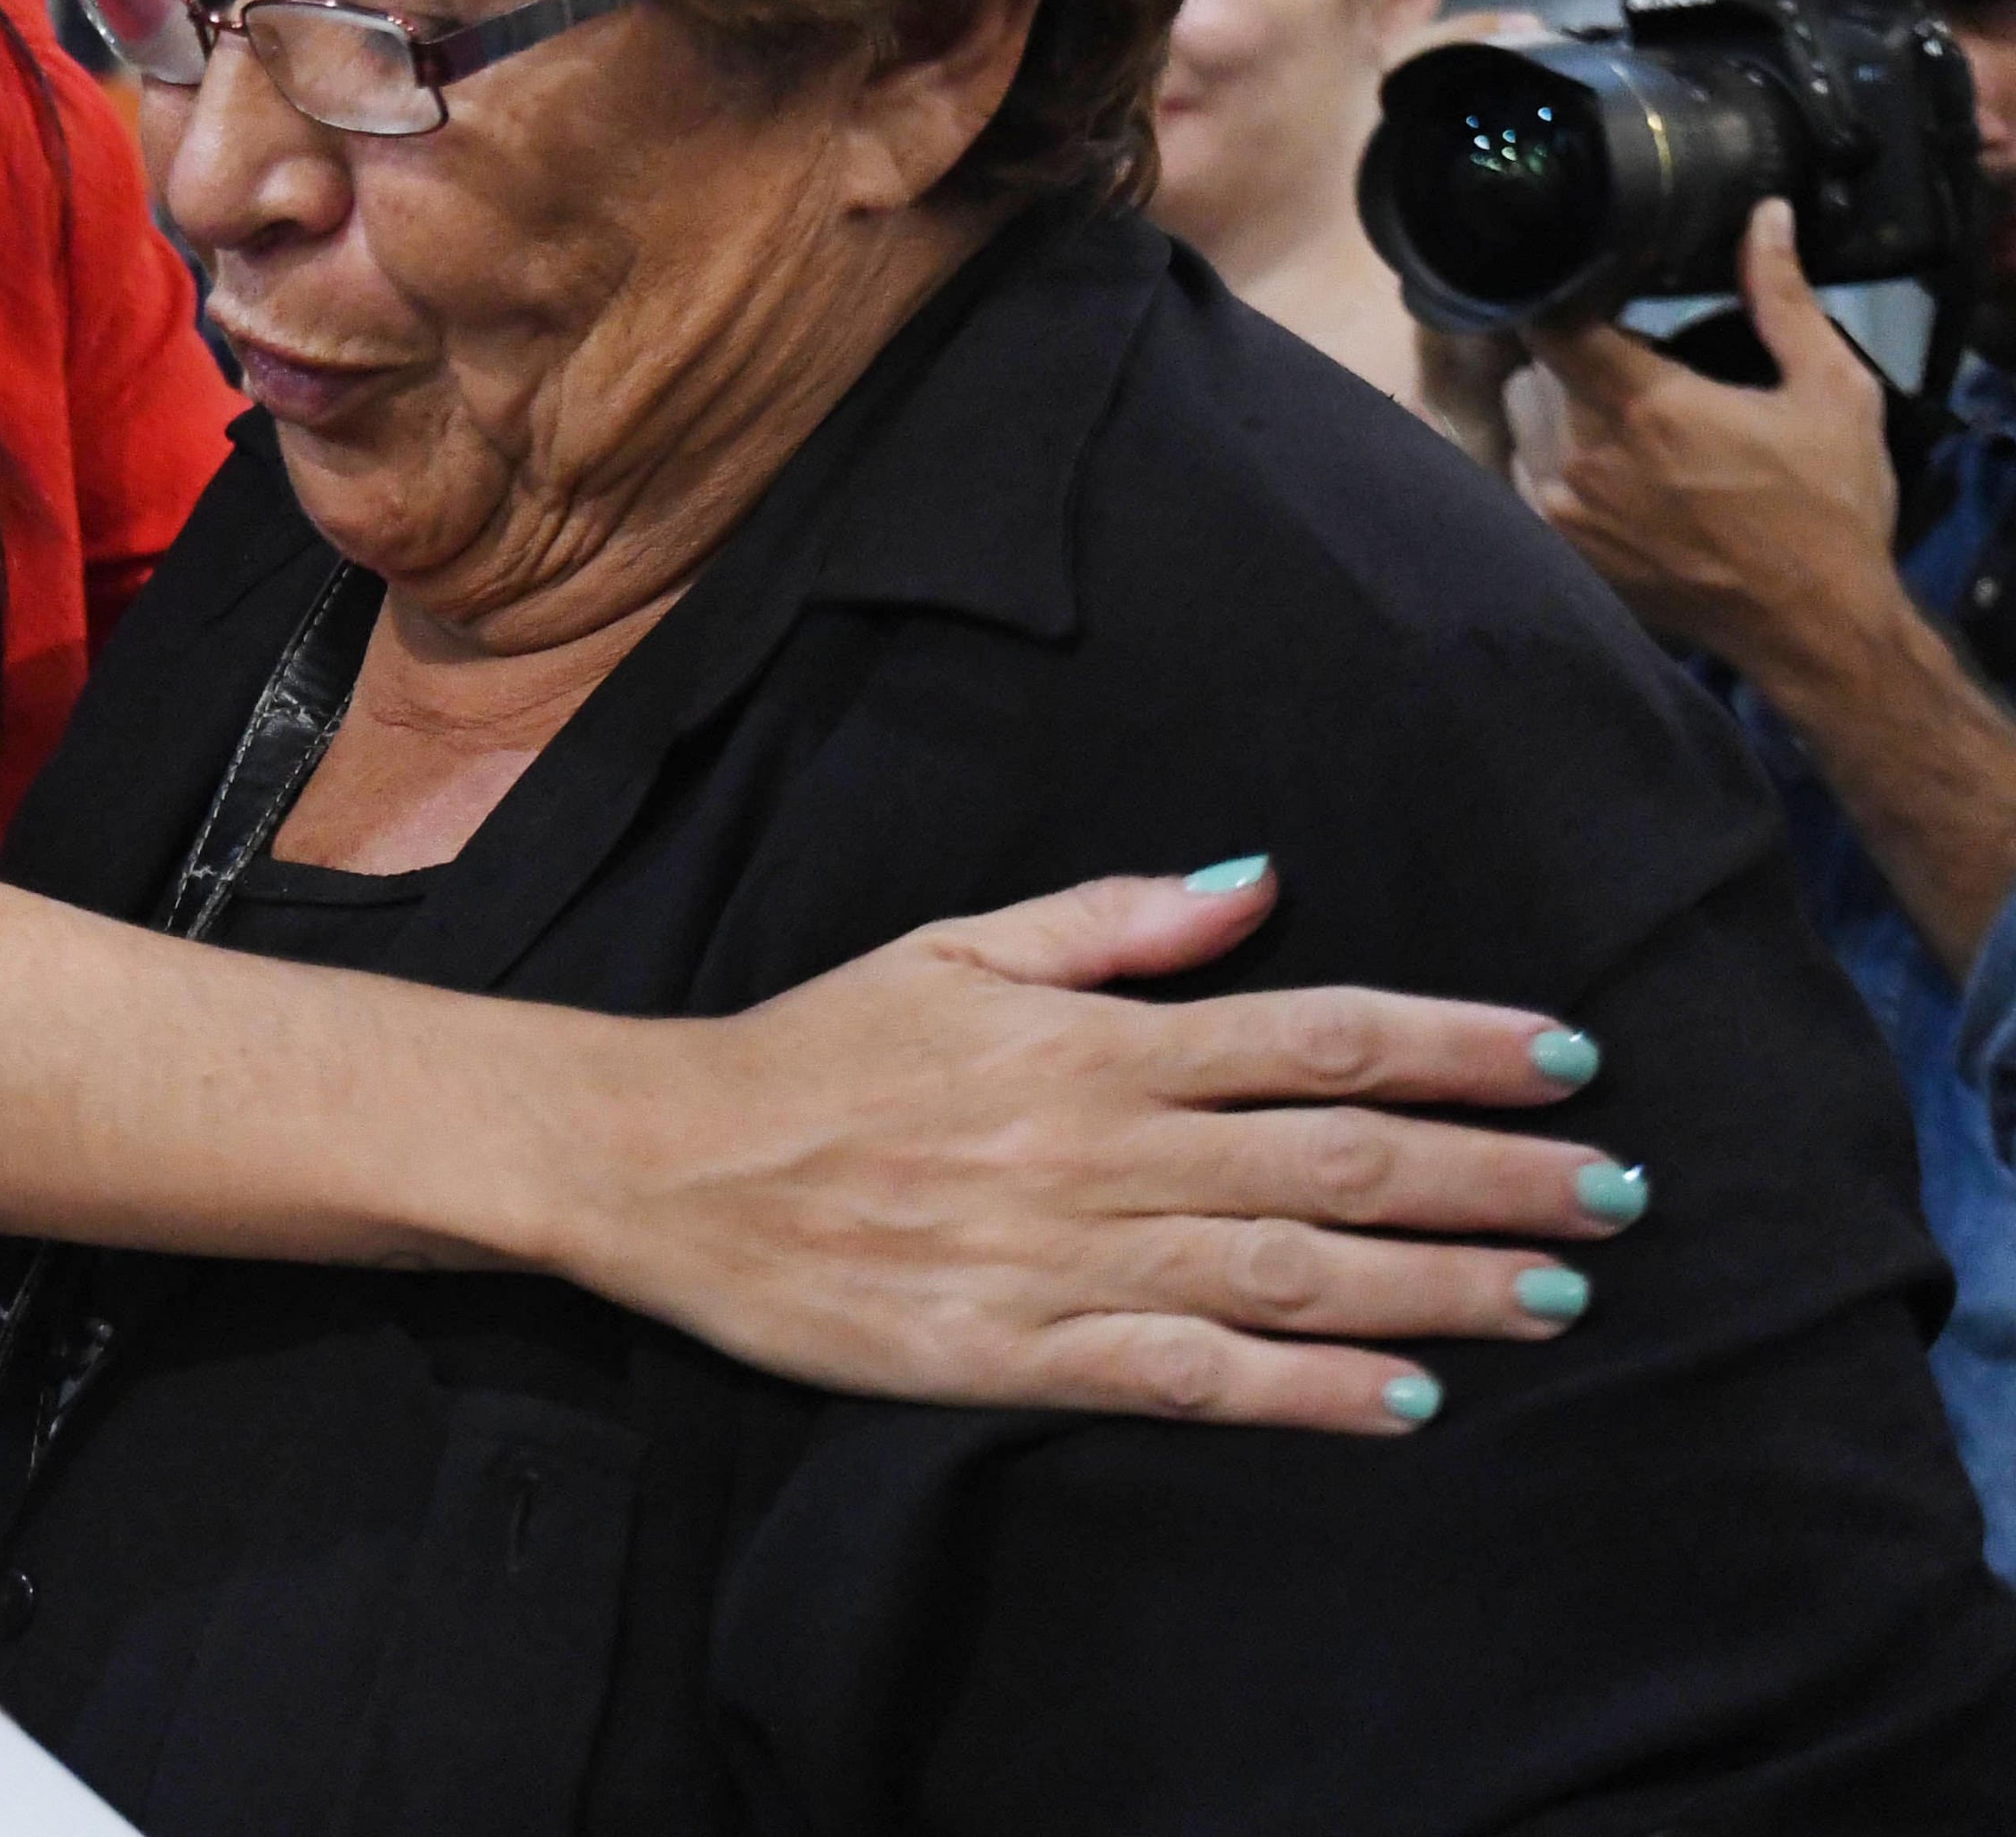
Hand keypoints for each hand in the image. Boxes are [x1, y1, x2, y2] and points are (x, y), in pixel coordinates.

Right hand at [567, 862, 1628, 1434]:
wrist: (665, 1160)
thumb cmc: (815, 1048)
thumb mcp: (954, 949)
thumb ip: (1113, 923)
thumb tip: (1261, 882)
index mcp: (1089, 1042)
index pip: (1314, 1036)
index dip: (1452, 1047)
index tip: (1566, 1058)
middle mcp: (1096, 1147)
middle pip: (1335, 1160)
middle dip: (1493, 1174)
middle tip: (1620, 1191)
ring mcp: (1061, 1257)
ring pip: (1289, 1273)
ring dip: (1439, 1287)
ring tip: (1557, 1295)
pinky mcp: (1016, 1354)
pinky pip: (1188, 1378)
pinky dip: (1305, 1391)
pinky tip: (1405, 1402)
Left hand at [1511, 200, 1902, 674]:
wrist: (1815, 625)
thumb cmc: (1829, 507)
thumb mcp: (1830, 393)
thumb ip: (1784, 299)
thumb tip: (1764, 216)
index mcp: (1645, 406)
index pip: (1550, 322)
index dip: (1556, 296)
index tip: (1578, 288)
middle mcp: (1582, 456)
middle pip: (1533, 371)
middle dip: (1571, 362)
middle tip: (1631, 371)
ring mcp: (1560, 509)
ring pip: (1521, 424)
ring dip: (1555, 414)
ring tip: (1622, 427)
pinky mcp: (1557, 551)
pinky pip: (1520, 481)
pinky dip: (1547, 467)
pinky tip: (1606, 477)